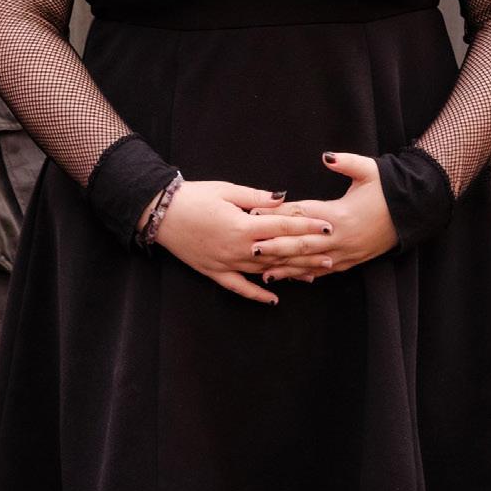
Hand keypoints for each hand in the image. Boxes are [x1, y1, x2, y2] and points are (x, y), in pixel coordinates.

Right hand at [152, 181, 330, 304]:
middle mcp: (238, 248)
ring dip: (289, 274)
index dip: (307, 226)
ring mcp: (226, 263)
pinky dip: (257, 294)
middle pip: (280, 252)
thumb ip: (256, 197)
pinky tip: (273, 300)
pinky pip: (239, 287)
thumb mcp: (226, 190)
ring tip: (313, 275)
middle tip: (331, 254)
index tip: (328, 227)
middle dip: (307, 253)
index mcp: (243, 225)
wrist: (160, 212)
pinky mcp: (214, 272)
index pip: (284, 226)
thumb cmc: (193, 196)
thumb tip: (283, 198)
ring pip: (265, 271)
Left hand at [252, 152, 396, 281]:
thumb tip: (326, 156)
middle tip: (250, 249)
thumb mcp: (369, 170)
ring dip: (287, 267)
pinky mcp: (353, 260)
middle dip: (275, 247)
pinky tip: (290, 277)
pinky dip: (307, 274)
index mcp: (340, 214)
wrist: (415, 212)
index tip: (256, 214)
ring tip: (262, 272)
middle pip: (301, 244)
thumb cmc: (389, 188)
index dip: (278, 214)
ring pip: (311, 263)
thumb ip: (346, 162)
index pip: (302, 215)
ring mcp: (347, 252)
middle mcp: (341, 237)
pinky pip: (325, 271)